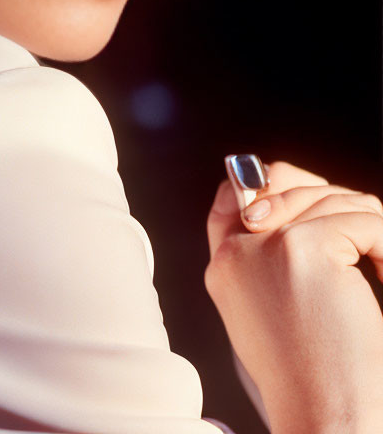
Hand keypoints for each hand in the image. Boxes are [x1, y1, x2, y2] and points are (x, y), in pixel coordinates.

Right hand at [206, 161, 382, 433]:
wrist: (326, 419)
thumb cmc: (315, 381)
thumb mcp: (275, 313)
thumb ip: (269, 260)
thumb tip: (291, 198)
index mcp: (224, 271)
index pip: (233, 201)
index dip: (264, 182)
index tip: (298, 185)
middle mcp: (235, 254)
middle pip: (284, 187)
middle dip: (332, 198)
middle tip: (367, 230)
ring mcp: (264, 246)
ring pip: (329, 200)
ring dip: (368, 223)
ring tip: (382, 261)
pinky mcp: (300, 247)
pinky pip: (360, 219)